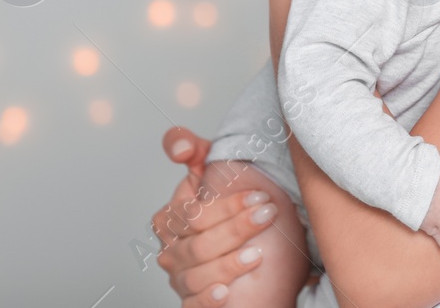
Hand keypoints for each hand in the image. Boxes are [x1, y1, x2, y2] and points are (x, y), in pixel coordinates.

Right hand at [153, 128, 284, 304]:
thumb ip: (196, 151)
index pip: (193, 215)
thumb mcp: (214, 174)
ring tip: (257, 255)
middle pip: (198, 244)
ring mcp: (181, 278)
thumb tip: (181, 147)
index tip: (260, 197)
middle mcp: (172, 250)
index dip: (226, 206)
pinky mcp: (192, 301)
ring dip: (228, 265)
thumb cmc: (232, 207)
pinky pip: (193, 306)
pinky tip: (225, 292)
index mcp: (171, 218)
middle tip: (268, 215)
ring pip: (197, 275)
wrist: (254, 248)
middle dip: (236, 229)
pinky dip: (208, 299)